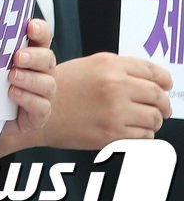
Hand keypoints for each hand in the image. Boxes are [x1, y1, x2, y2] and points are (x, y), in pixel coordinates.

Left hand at [0, 18, 56, 142]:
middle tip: (17, 56)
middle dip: (34, 56)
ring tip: (12, 76)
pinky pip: (41, 107)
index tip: (30, 26)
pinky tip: (13, 94)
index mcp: (30, 53)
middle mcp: (41, 71)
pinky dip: (28, 99)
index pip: (42, 36)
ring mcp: (42, 93)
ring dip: (29, 79)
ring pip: (47, 84)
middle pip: (47, 58)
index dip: (40, 30)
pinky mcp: (38, 115)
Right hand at [39, 52, 172, 149]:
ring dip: (151, 121)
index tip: (165, 87)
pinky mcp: (113, 133)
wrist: (36, 110)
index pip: (153, 72)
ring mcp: (115, 110)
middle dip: (163, 104)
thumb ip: (119, 69)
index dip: (164, 81)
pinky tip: (127, 129)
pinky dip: (140, 134)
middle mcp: (114, 85)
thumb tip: (153, 80)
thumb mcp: (88, 66)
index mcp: (109, 64)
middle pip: (158, 96)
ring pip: (155, 118)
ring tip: (140, 120)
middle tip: (161, 108)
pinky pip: (144, 136)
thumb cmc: (59, 88)